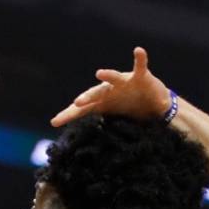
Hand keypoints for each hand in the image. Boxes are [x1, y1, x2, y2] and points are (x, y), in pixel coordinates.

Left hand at [51, 47, 171, 126]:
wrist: (153, 104)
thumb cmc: (131, 112)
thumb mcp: (116, 124)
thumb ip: (103, 134)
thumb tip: (87, 157)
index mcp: (102, 103)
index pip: (82, 110)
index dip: (69, 115)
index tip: (54, 122)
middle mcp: (110, 91)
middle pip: (95, 94)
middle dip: (87, 98)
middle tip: (77, 103)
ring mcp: (124, 82)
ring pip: (114, 78)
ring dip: (107, 75)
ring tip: (99, 73)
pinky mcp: (141, 77)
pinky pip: (140, 66)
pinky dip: (140, 58)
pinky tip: (138, 51)